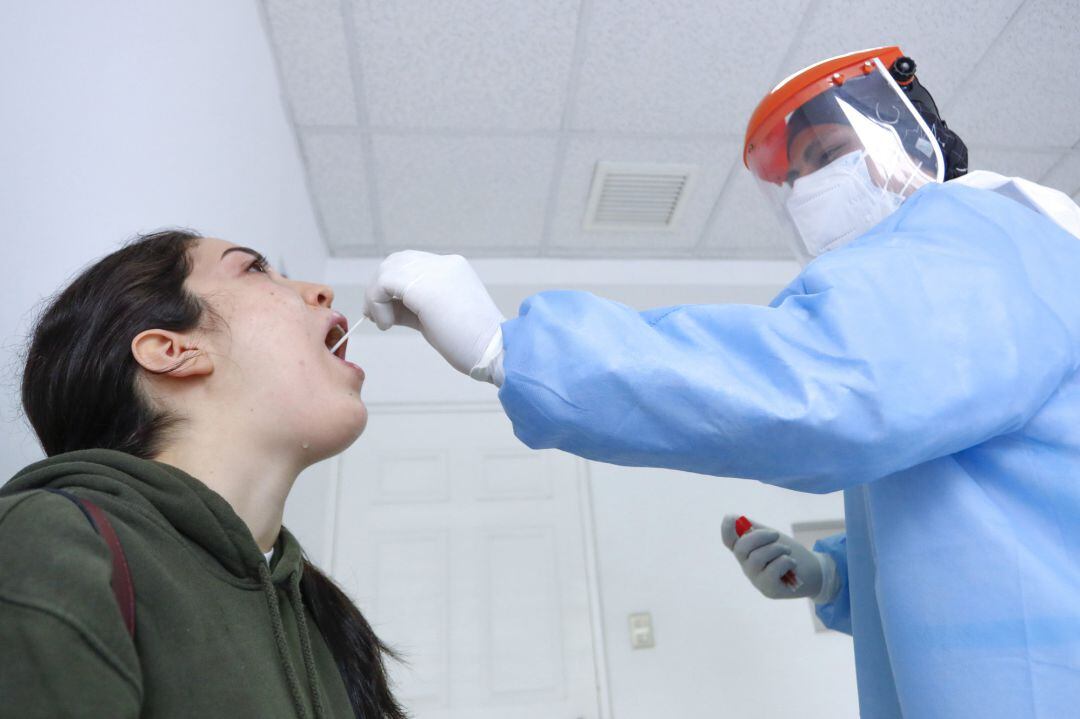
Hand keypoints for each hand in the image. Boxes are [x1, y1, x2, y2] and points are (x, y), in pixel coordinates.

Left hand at [364, 251, 505, 380]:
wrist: (495, 351)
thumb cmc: (471, 344)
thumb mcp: (435, 319)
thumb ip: (411, 309)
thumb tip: (383, 310)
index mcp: (452, 268)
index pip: (410, 264)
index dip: (391, 286)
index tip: (384, 312)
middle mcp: (443, 264)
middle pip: (395, 262)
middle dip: (379, 289)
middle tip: (377, 317)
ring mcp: (434, 271)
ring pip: (387, 270)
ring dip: (376, 297)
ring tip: (382, 322)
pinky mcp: (423, 286)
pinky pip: (384, 285)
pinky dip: (377, 304)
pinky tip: (386, 324)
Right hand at [720, 514, 836, 601]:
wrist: (813, 572)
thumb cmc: (788, 552)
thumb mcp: (771, 537)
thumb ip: (754, 529)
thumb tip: (735, 519)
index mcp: (746, 551)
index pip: (729, 541)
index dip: (726, 529)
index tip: (732, 518)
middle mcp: (747, 566)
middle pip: (741, 548)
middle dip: (760, 537)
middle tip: (776, 535)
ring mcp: (756, 579)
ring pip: (757, 558)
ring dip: (777, 549)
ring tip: (787, 551)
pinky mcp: (769, 589)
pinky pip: (772, 570)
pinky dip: (785, 561)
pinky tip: (791, 563)